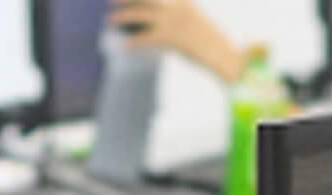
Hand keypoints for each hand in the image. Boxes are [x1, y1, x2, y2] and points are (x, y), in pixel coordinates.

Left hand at [113, 0, 239, 80]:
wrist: (222, 53)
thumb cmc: (208, 38)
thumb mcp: (193, 17)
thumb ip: (178, 11)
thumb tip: (159, 12)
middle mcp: (175, 6)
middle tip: (111, 0)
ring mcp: (172, 21)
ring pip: (140, 15)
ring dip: (122, 16)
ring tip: (110, 20)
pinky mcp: (170, 37)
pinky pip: (145, 38)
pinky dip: (133, 42)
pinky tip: (125, 46)